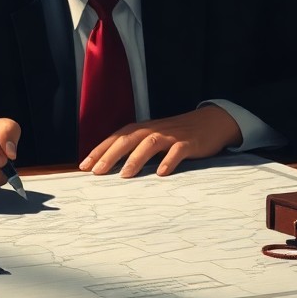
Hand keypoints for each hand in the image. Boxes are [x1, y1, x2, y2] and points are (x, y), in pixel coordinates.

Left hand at [79, 105, 241, 177]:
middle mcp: (154, 129)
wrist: (212, 121)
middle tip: (97, 172)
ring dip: (136, 159)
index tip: (84, 166)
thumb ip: (137, 148)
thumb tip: (113, 166)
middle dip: (110, 155)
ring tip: (124, 175)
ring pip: (150, 143)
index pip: (116, 138)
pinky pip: (178, 151)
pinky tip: (161, 174)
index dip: (100, 150)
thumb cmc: (178, 134)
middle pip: (128, 139)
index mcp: (143, 129)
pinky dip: (169, 161)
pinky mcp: (189, 143)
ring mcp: (172, 135)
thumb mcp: (156, 137)